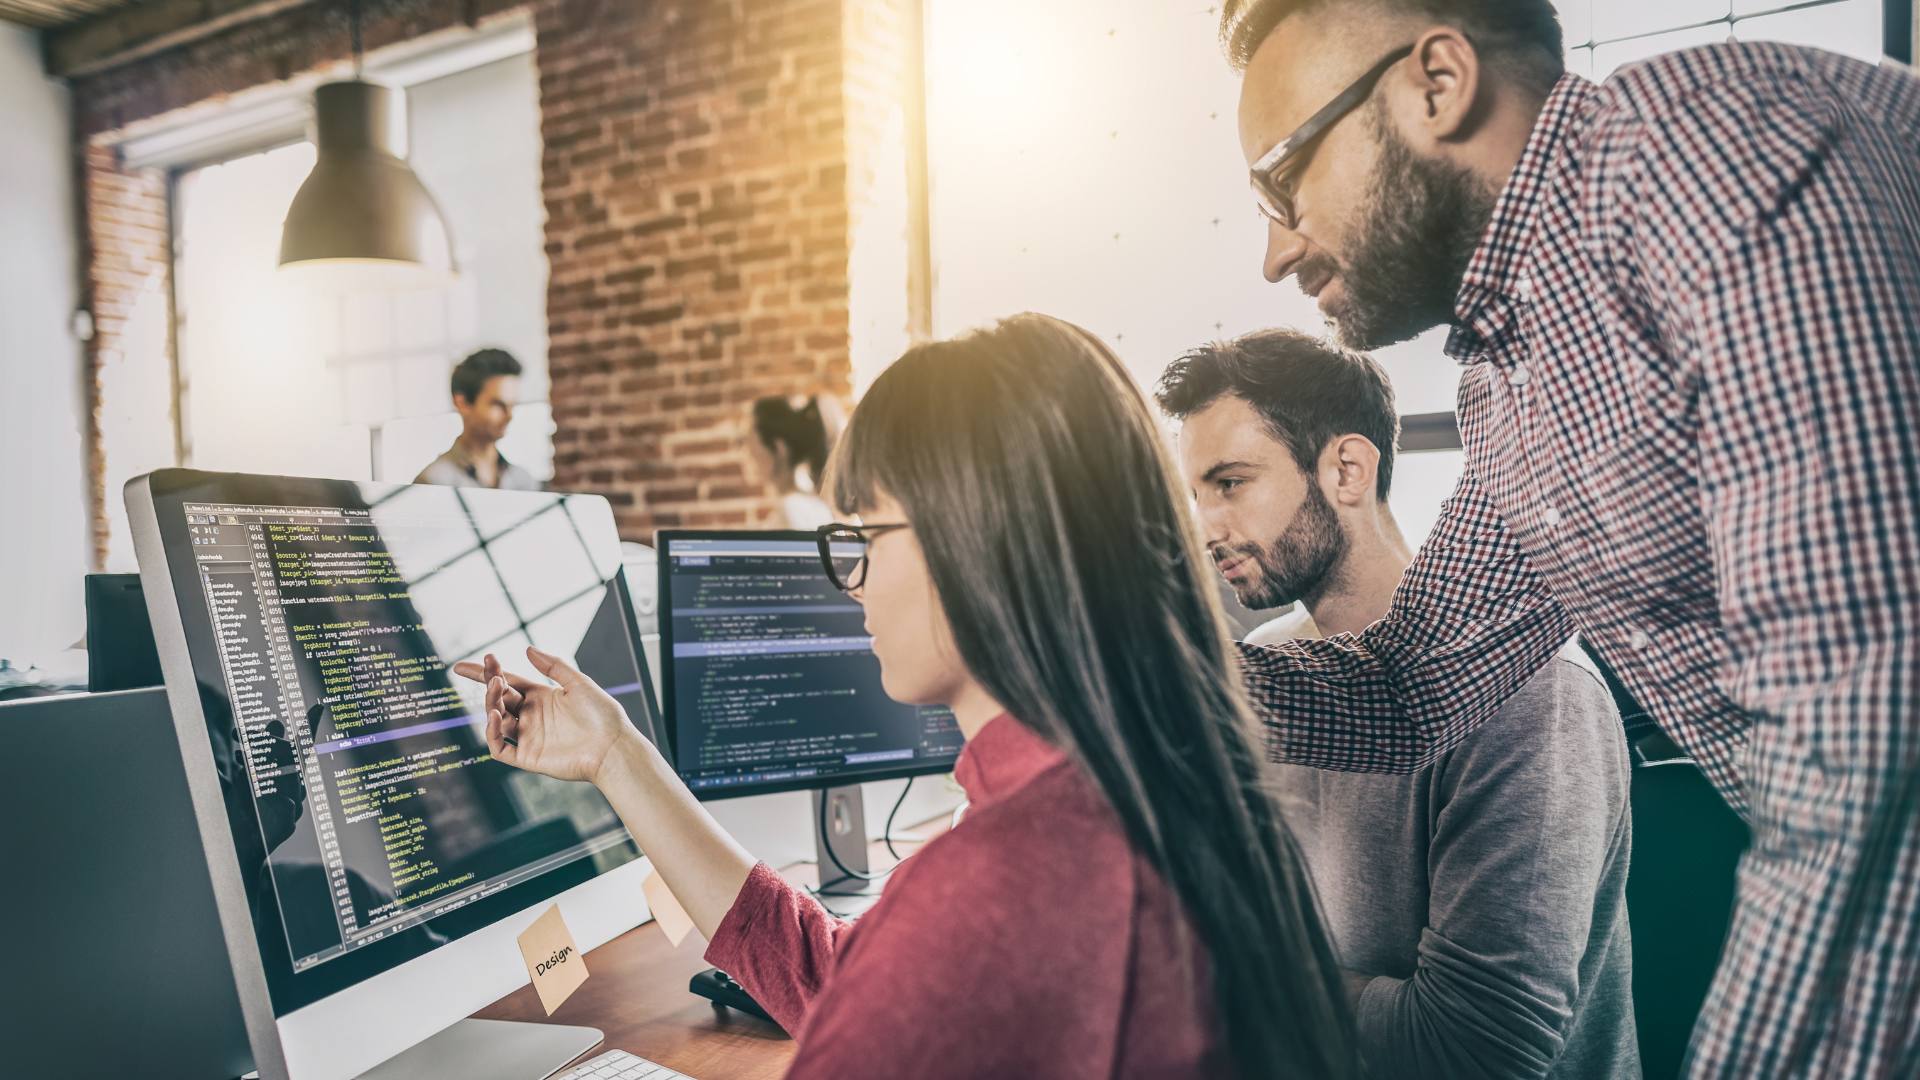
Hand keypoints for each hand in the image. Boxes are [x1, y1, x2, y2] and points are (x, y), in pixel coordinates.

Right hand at [451, 646, 633, 784]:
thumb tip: (527, 649)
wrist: (613, 747)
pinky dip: (491, 733)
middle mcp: (532, 716)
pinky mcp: (527, 757)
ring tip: (497, 686)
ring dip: (491, 703)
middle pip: (500, 698)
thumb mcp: (579, 683)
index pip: (507, 682)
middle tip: (491, 672)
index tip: (463, 666)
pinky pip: (500, 747)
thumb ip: (553, 666)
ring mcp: (528, 737)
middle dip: (490, 683)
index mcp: (542, 697)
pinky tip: (494, 715)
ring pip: (496, 720)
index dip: (485, 673)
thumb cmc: (602, 715)